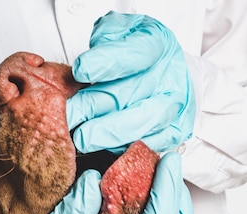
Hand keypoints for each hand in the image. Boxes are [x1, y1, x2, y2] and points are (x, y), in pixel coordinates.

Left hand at [67, 11, 195, 153]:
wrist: (166, 72)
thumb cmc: (137, 53)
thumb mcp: (120, 32)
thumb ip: (105, 39)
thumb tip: (87, 67)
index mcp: (159, 44)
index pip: (136, 53)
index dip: (107, 63)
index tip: (80, 71)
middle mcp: (171, 76)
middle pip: (136, 92)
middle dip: (98, 105)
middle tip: (70, 114)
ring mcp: (176, 106)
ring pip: (146, 121)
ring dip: (111, 133)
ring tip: (83, 138)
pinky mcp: (175, 131)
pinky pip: (152, 143)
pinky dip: (127, 147)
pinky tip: (104, 148)